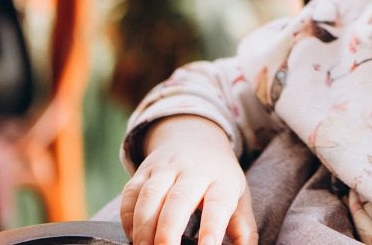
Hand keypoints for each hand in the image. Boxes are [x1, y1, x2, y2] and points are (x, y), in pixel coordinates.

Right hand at [120, 115, 256, 244]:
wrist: (194, 137)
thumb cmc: (219, 178)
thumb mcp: (239, 197)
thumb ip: (243, 230)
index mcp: (222, 180)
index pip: (218, 204)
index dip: (212, 228)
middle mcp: (193, 171)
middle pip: (178, 201)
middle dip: (168, 232)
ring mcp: (165, 169)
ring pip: (149, 197)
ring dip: (144, 228)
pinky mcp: (143, 171)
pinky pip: (131, 195)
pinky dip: (128, 219)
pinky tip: (134, 237)